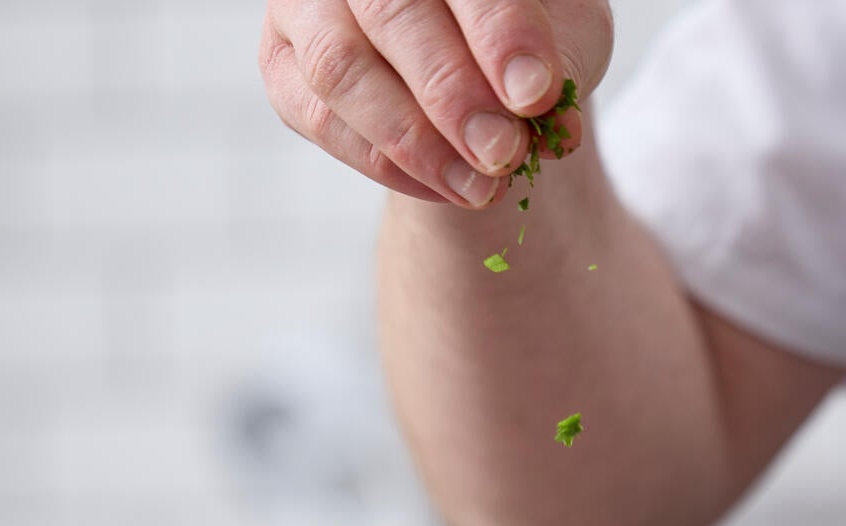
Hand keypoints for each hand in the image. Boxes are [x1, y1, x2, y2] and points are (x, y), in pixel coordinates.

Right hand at [260, 0, 612, 208]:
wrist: (469, 66)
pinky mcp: (284, 65)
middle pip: (391, 13)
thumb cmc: (515, 36)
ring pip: (340, 69)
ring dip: (415, 142)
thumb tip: (546, 116)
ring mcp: (307, 4)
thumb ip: (557, 66)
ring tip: (480, 187)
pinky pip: (322, 120)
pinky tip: (445, 187)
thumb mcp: (561, 39)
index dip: (498, 32)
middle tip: (502, 153)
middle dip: (451, 94)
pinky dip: (387, 165)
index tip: (534, 95)